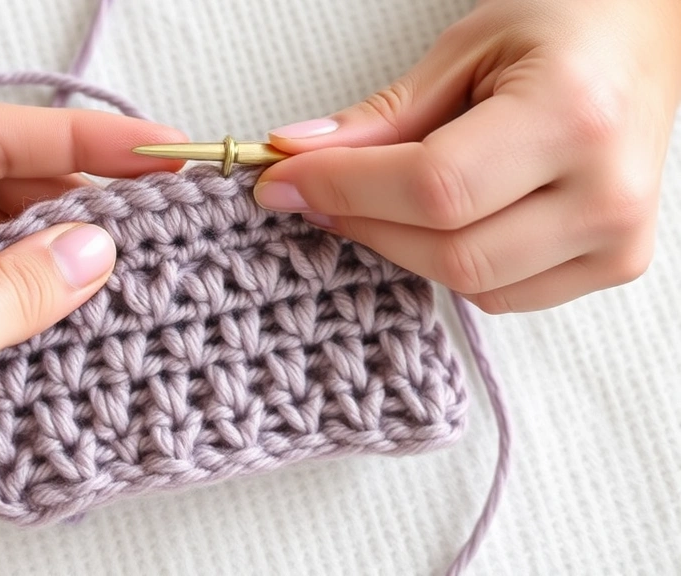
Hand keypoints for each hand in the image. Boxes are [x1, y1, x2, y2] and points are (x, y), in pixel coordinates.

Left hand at [255, 0, 680, 312]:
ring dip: (399, 246)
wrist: (638, 40)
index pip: (434, 186)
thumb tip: (296, 159)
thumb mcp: (463, 52)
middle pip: (449, 250)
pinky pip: (501, 295)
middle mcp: (608, 192)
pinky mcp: (611, 264)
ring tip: (371, 200)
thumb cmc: (562, 26)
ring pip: (470, 283)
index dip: (345, 188)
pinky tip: (432, 222)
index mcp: (574, 117)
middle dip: (361, 222)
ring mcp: (617, 240)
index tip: (281, 180)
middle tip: (309, 192)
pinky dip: (448, 264)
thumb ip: (382, 118)